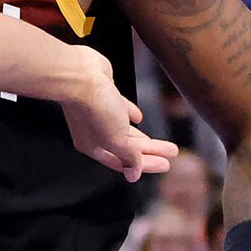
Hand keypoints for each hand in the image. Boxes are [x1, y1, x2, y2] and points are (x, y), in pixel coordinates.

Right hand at [61, 51, 175, 181]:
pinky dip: (131, 115)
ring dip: (145, 138)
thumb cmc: (94, 108)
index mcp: (94, 147)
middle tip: (170, 154)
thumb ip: (128, 156)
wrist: (80, 76)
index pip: (123, 163)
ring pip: (126, 131)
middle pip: (127, 148)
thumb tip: (134, 174)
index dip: (145, 166)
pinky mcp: (104, 95)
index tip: (164, 165)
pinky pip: (121, 109)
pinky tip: (139, 118)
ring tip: (162, 143)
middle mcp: (94, 133)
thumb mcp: (116, 139)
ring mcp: (99, 113)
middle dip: (150, 153)